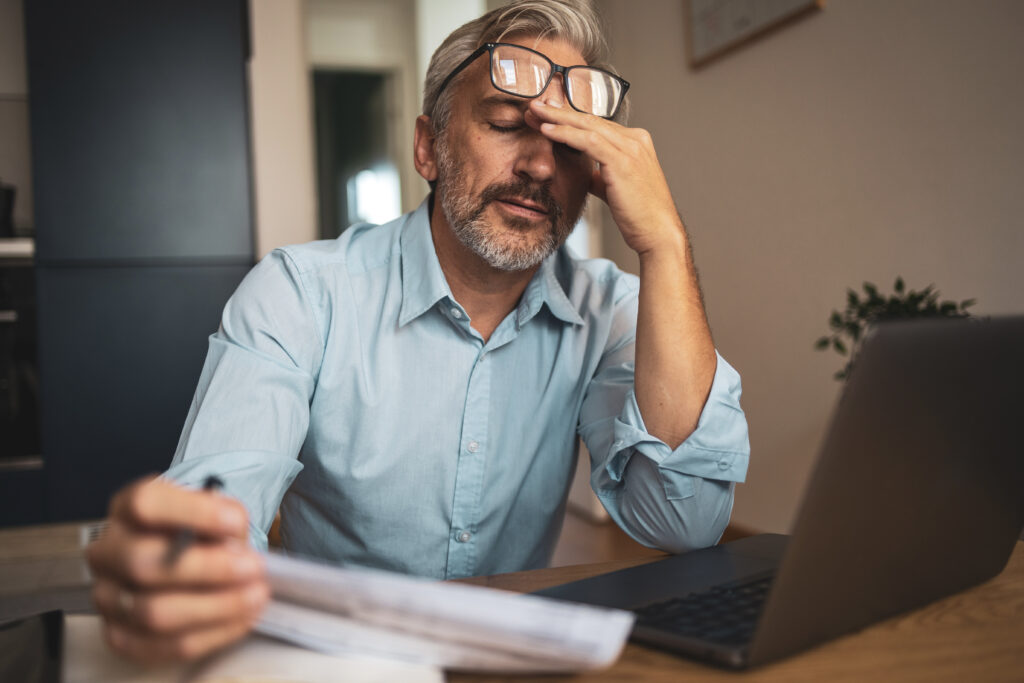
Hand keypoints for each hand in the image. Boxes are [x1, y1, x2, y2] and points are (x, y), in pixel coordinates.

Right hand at [85, 477, 268, 661]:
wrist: (186, 562)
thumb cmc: (202, 533)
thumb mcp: (214, 512)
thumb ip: (224, 520)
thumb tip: (232, 545)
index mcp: (127, 509)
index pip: (145, 504)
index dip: (193, 513)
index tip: (236, 522)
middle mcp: (107, 551)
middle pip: (143, 563)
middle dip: (207, 569)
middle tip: (253, 568)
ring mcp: (107, 597)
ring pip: (153, 611)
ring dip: (214, 606)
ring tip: (255, 595)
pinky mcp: (120, 636)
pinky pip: (163, 645)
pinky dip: (210, 634)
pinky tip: (242, 618)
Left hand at [526, 97, 685, 255]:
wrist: (657, 234)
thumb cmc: (638, 215)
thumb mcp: (615, 188)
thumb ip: (601, 175)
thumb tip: (586, 173)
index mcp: (635, 142)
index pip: (597, 124)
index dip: (569, 119)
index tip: (546, 116)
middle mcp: (635, 139)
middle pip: (590, 119)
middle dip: (560, 111)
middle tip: (535, 104)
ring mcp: (631, 148)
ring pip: (587, 125)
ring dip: (558, 118)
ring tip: (535, 111)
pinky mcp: (623, 161)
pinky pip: (589, 140)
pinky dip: (566, 133)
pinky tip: (547, 130)